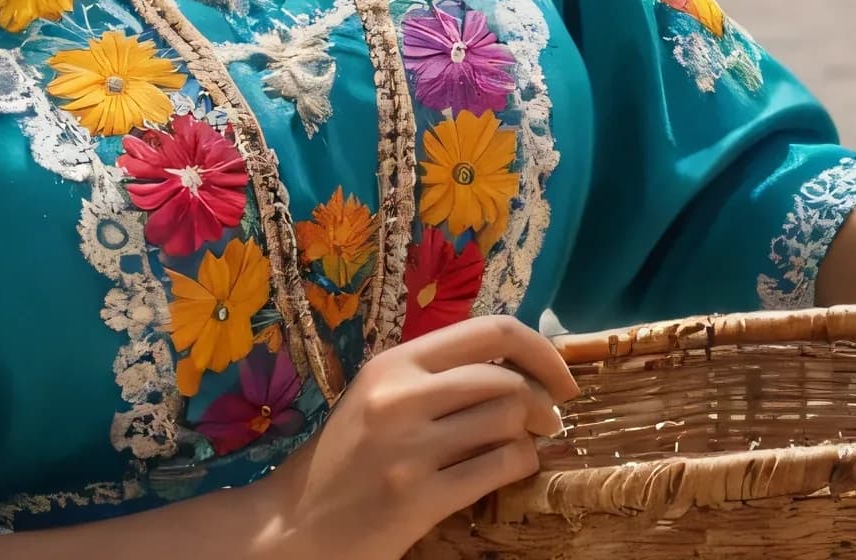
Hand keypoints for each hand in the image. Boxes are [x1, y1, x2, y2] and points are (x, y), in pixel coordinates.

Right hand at [261, 315, 576, 559]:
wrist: (294, 525)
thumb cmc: (343, 457)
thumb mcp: (379, 396)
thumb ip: (435, 375)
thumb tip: (516, 365)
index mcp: (394, 361)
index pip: (490, 330)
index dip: (540, 348)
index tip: (561, 374)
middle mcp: (402, 396)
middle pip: (506, 379)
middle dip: (544, 399)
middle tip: (552, 418)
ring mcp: (410, 449)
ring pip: (506, 422)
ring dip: (531, 435)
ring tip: (528, 445)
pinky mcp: (417, 499)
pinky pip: (497, 469)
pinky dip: (521, 465)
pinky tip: (515, 468)